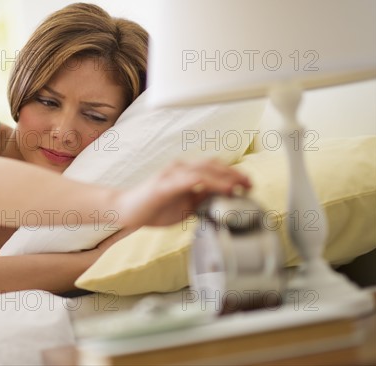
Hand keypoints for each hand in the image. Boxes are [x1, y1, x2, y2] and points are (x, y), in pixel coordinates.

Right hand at [115, 159, 250, 229]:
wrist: (124, 211)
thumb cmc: (150, 209)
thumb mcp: (183, 206)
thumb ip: (200, 200)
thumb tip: (221, 200)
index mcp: (183, 173)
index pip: (212, 168)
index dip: (232, 174)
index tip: (248, 184)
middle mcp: (179, 168)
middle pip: (212, 164)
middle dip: (234, 173)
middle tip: (250, 184)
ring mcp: (172, 174)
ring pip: (205, 169)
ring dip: (226, 176)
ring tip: (242, 185)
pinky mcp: (165, 183)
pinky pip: (192, 179)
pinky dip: (211, 183)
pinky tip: (223, 189)